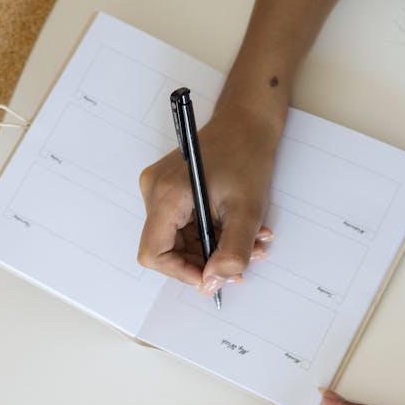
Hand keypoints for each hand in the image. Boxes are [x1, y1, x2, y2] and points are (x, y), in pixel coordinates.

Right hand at [137, 102, 280, 293]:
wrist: (247, 121)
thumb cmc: (246, 155)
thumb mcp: (247, 211)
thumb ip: (232, 252)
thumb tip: (213, 283)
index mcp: (167, 195)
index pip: (154, 253)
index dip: (181, 272)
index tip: (211, 277)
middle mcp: (154, 192)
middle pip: (168, 248)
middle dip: (206, 261)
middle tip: (244, 262)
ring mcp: (160, 190)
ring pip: (179, 240)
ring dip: (214, 249)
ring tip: (250, 242)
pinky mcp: (170, 190)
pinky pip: (184, 225)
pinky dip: (211, 234)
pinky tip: (236, 228)